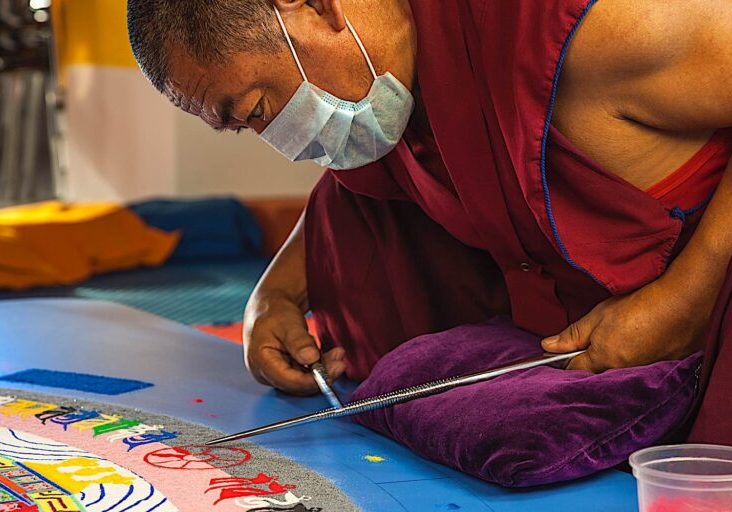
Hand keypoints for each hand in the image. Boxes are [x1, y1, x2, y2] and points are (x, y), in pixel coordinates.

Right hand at [243, 292, 346, 394]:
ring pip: (304, 380)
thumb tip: (311, 358)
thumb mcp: (287, 323)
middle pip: (298, 384)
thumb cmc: (274, 313)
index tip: (334, 369)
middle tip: (340, 362)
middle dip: (322, 374)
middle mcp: (266, 374)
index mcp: (260, 362)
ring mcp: (276, 374)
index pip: (289, 381)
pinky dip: (319, 366)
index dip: (313, 380)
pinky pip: (305, 374)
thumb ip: (298, 342)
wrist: (269, 308)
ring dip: (323, 369)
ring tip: (338, 354)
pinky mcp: (286, 372)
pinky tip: (330, 356)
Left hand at [541, 277, 705, 372]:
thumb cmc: (639, 305)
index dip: (565, 360)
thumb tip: (548, 345)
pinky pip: (640, 371)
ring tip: (621, 340)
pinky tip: (639, 345)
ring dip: (613, 363)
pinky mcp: (663, 369)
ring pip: (618, 374)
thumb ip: (572, 334)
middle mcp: (622, 372)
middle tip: (594, 343)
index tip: (563, 353)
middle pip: (596, 375)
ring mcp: (643, 373)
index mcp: (603, 360)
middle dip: (589, 363)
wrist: (680, 302)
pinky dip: (635, 361)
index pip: (574, 370)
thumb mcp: (597, 316)